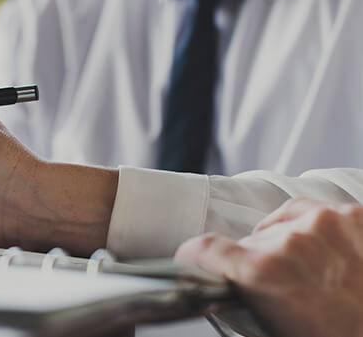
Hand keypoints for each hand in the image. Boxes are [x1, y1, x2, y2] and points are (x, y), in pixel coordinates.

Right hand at [175, 199, 362, 336]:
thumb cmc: (338, 335)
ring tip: (308, 273)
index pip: (203, 248)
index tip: (192, 261)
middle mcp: (292, 239)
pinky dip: (320, 232)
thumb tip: (229, 284)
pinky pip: (320, 213)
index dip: (192, 257)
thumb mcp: (276, 327)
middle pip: (249, 242)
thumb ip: (246, 293)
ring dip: (287, 243)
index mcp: (263, 271)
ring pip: (283, 223)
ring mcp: (328, 223)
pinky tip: (331, 257)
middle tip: (278, 291)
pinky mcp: (357, 216)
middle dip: (255, 262)